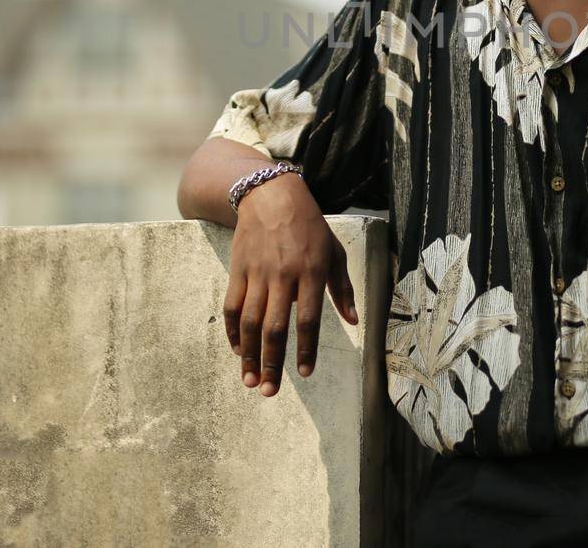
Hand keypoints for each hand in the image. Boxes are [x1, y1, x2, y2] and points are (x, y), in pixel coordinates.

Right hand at [222, 174, 358, 396]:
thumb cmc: (309, 226)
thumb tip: (354, 321)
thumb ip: (343, 288)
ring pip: (249, 322)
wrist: (271, 196)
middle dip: (271, 363)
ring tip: (249, 380)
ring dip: (248, 355)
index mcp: (311, 272)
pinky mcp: (238, 270)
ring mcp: (257, 274)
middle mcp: (283, 276)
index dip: (305, 349)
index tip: (304, 373)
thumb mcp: (334, 251)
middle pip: (274, 328)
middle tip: (269, 391)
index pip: (308, 319)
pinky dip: (233, 331)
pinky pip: (232, 306)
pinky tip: (237, 349)